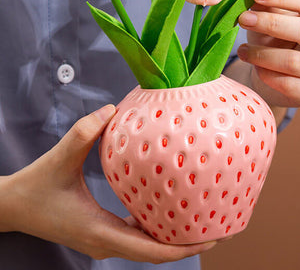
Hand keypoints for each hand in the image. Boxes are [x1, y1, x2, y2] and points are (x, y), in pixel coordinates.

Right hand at [0, 105, 214, 263]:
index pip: (149, 249)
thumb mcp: (58, 158)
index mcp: (99, 231)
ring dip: (173, 236)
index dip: (182, 247)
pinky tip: (168, 207)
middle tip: (217, 225)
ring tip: (200, 217)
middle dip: (187, 242)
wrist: (13, 207)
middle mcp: (105, 242)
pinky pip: (136, 234)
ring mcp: (104, 239)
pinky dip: (156, 227)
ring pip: (147, 245)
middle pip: (155, 251)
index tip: (211, 236)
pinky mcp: (102, 231)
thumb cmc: (35, 187)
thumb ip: (82, 133)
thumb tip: (110, 110)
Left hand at [237, 0, 299, 106]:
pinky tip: (256, 69)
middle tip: (243, 19)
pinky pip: (289, 85)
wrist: (272, 77)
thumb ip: (266, 7)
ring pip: (294, 61)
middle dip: (271, 24)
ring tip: (242, 50)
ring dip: (262, 54)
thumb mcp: (269, 19)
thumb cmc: (273, 40)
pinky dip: (267, 75)